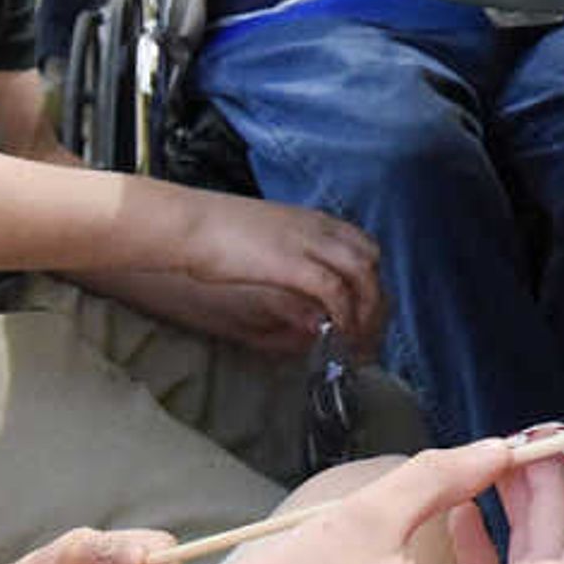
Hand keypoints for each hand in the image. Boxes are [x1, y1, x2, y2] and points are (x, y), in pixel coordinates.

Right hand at [111, 186, 385, 350]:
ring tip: (356, 343)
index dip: (371, 283)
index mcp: (313, 220)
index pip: (364, 247)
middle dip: (375, 301)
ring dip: (366, 312)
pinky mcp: (295, 264)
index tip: (366, 313)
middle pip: (371, 263)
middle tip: (367, 337)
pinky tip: (338, 335)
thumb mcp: (263, 238)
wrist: (188, 223)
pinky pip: (337, 291)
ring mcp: (310, 244)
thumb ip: (288, 256)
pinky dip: (345, 315)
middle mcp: (320, 228)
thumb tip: (302, 285)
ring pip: (363, 277)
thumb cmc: (214, 229)